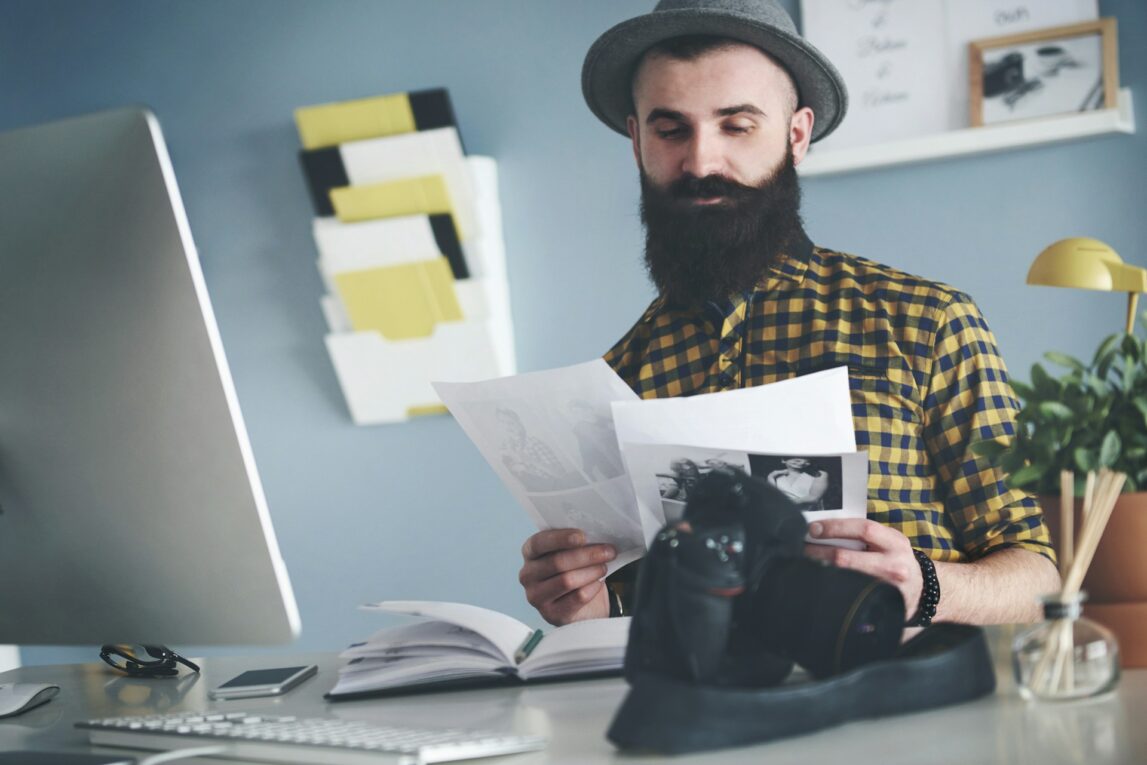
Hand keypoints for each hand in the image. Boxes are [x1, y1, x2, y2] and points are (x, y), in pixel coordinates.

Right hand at [519, 528, 615, 625]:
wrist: (582, 605)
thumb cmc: (575, 571)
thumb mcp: (571, 552)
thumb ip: (576, 542)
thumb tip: (596, 534)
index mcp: (529, 553)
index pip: (539, 542)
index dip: (560, 539)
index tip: (582, 536)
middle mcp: (527, 575)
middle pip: (557, 562)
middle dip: (587, 555)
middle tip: (608, 551)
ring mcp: (536, 597)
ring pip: (567, 581)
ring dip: (591, 572)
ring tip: (604, 567)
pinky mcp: (551, 614)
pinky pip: (577, 598)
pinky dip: (592, 588)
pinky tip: (599, 583)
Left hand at [804, 519, 921, 618]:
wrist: (922, 592)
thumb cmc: (897, 560)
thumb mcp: (890, 542)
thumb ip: (866, 534)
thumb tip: (825, 527)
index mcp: (896, 543)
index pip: (863, 529)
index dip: (835, 527)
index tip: (813, 528)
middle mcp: (894, 566)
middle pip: (846, 558)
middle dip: (818, 553)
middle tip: (802, 549)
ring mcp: (887, 590)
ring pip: (843, 580)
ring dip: (820, 572)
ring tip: (805, 566)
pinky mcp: (880, 608)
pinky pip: (849, 598)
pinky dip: (831, 590)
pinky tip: (820, 585)